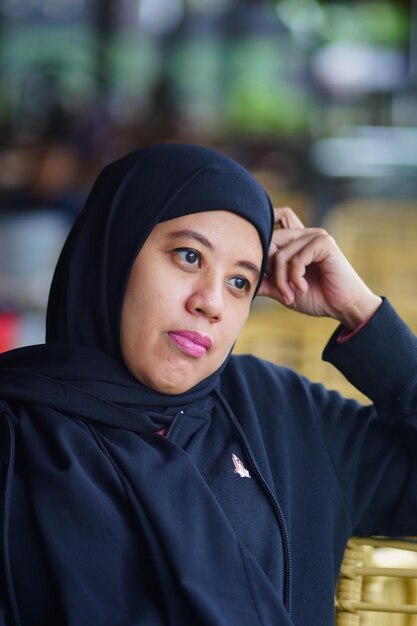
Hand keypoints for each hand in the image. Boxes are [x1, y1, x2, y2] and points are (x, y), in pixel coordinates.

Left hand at [257, 208, 381, 329]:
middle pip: (271, 243)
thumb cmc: (317, 298)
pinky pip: (296, 259)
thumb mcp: (284, 290)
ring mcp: (315, 236)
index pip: (269, 235)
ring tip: (292, 295)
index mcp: (296, 242)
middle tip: (282, 293)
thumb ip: (266, 282)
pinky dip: (295, 278)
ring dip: (283, 280)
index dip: (263, 254)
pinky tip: (303, 289)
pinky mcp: (324, 243)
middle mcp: (305, 234)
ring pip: (281, 255)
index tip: (266, 279)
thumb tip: (242, 279)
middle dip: (271, 272)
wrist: (344, 307)